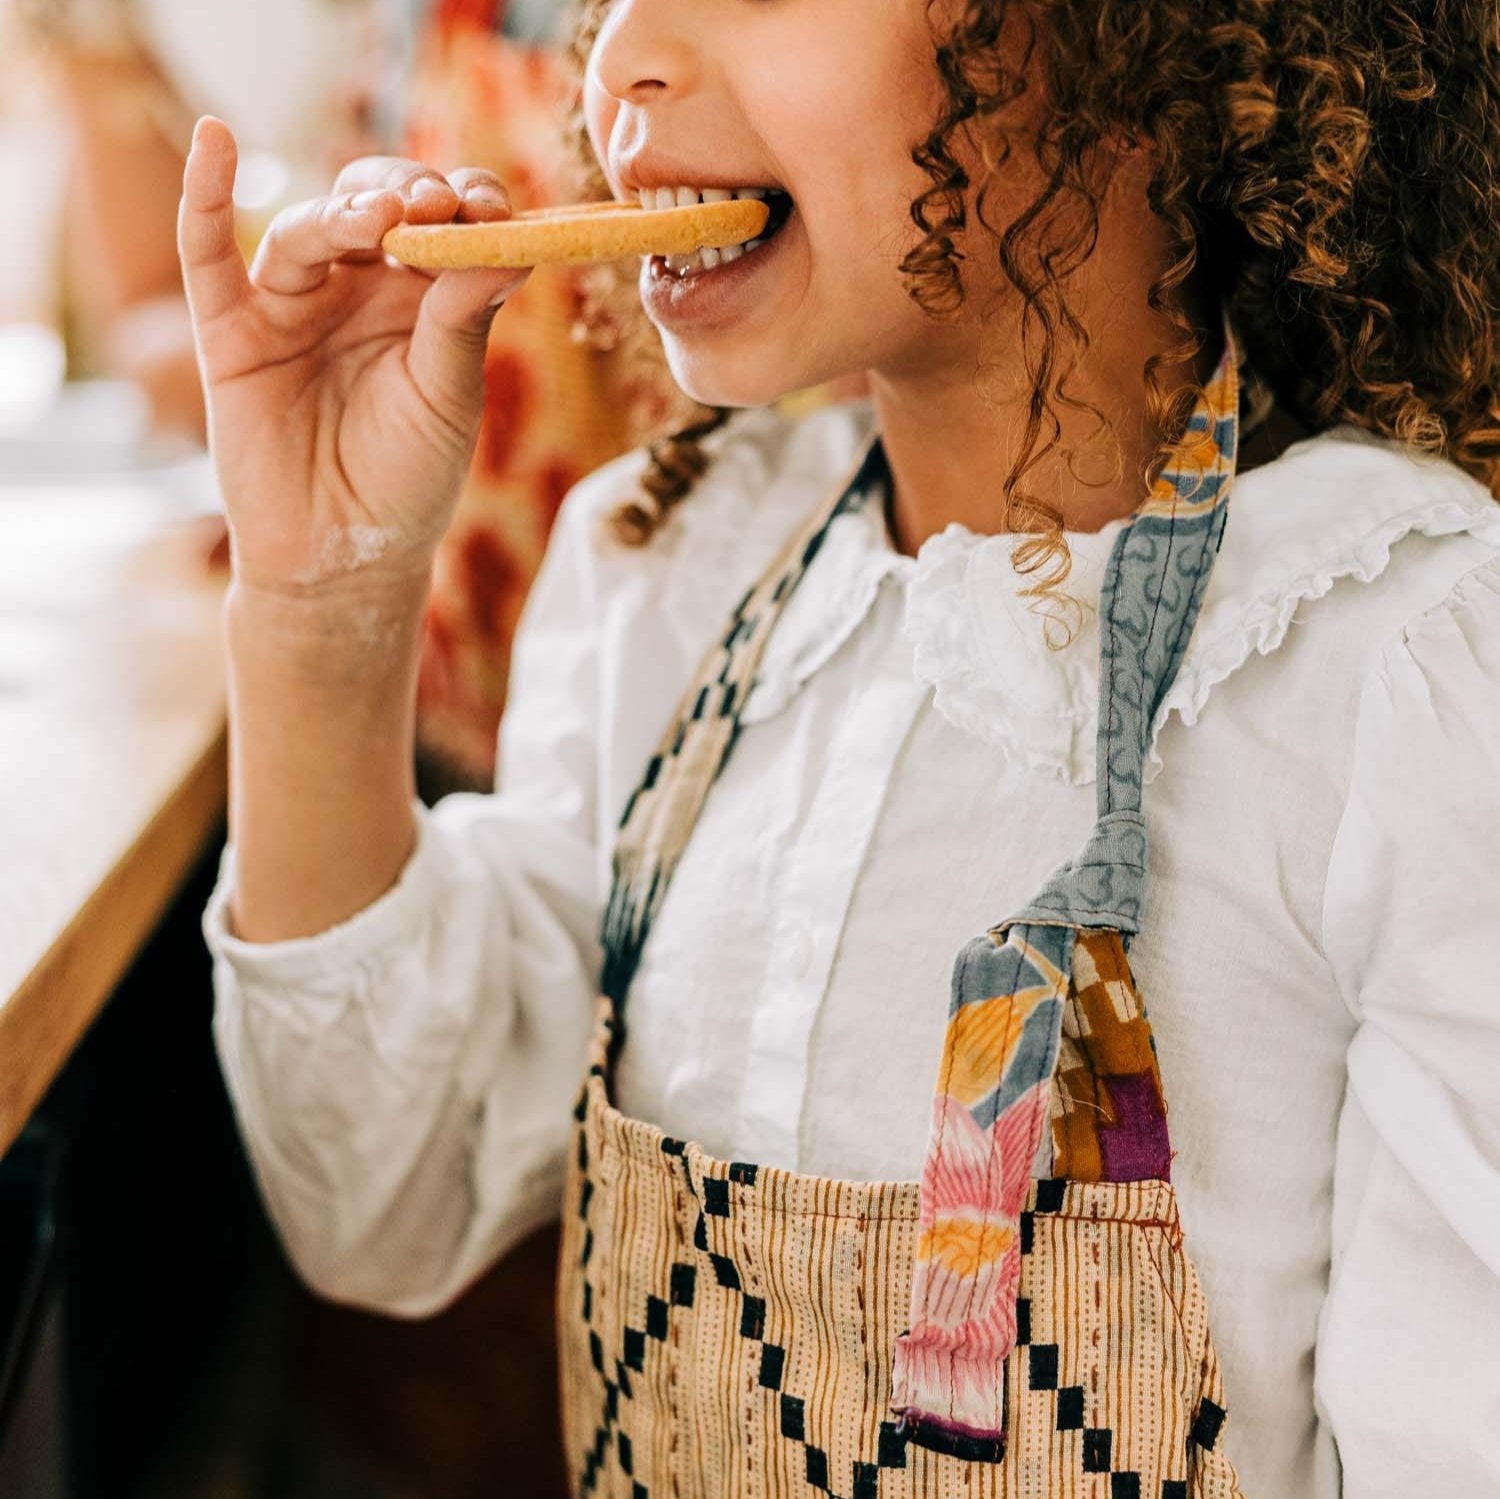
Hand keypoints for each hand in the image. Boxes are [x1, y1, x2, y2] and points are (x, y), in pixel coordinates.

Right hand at [177, 116, 529, 600]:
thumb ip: (463, 321)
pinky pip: (209, 253)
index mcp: (422, 300)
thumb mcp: (448, 398)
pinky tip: (213, 141)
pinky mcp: (232, 331)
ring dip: (343, 213)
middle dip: (405, 194)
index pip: (444, 223)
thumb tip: (509, 245)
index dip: (466, 203)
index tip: (491, 209)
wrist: (345, 558)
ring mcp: (293, 305)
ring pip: (310, 231)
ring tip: (380, 217)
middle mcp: (357, 290)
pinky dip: (205, 195)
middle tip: (432, 206)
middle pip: (376, 204)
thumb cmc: (407, 482)